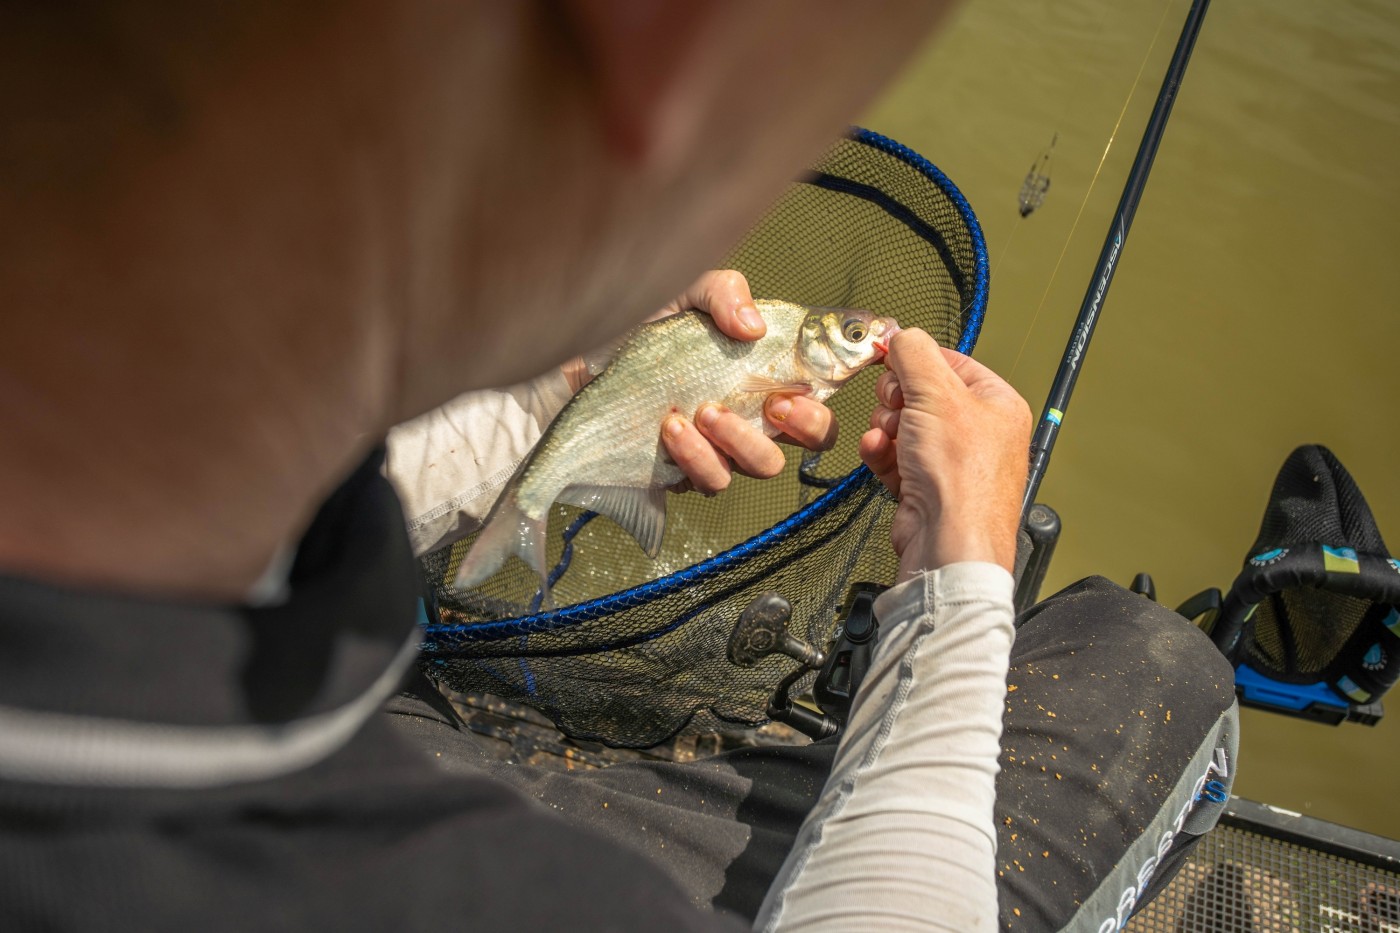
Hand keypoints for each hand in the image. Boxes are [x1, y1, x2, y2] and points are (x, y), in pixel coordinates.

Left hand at [560, 269, 833, 493]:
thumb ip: (722, 292)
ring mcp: (721, 444)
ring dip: (741, 441)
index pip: (825, 375)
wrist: (568, 362)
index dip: (854, 369)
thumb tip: (753, 327)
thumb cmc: (628, 324)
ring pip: (763, 465)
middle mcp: (751, 407)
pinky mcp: (684, 471)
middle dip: (808, 424)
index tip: (863, 360)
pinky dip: (696, 455)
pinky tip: (671, 427)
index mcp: (763, 364)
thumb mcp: (679, 290)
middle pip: (814, 436)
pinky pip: (711, 479)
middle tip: (780, 405)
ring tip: (704, 411)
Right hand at [858, 328, 1030, 578]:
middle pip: (920, 392)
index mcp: (995, 403)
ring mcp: (950, 461)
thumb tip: (902, 336)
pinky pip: (893, 455)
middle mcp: (977, 431)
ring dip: (885, 428)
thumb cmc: (960, 475)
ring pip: (902, 424)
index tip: (889, 362)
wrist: (948, 542)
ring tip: (889, 440)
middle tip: (896, 409)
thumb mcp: (936, 393)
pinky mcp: (924, 485)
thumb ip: (915, 353)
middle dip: (897, 400)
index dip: (914, 361)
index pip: (948, 362)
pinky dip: (881, 453)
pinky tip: (878, 455)